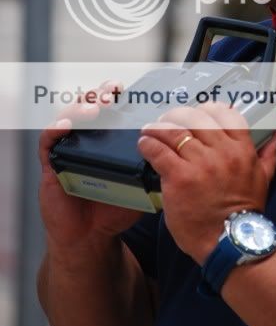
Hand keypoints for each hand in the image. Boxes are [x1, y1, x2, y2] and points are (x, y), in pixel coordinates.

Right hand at [39, 80, 141, 251]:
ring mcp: (68, 149)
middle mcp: (88, 139)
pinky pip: (47, 142)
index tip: (130, 89)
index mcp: (110, 140)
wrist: (91, 237)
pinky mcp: (52, 164)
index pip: (113, 109)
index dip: (120, 96)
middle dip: (101, 93)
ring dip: (80, 107)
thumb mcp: (140, 185)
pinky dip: (55, 130)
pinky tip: (66, 126)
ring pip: (69, 116)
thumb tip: (179, 156)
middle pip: (91, 106)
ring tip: (94, 108)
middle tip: (113, 92)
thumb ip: (155, 169)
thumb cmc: (115, 207)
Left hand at [137, 101, 275, 264]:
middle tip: (168, 121)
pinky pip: (159, 151)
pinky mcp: (179, 177)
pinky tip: (145, 143)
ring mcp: (200, 164)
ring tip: (150, 130)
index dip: (206, 109)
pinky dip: (149, 144)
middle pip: (195, 118)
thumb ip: (268, 155)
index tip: (195, 113)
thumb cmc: (245, 213)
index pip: (224, 115)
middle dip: (178, 116)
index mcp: (242, 149)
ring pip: (174, 132)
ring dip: (158, 128)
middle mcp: (222, 152)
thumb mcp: (263, 179)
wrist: (231, 242)